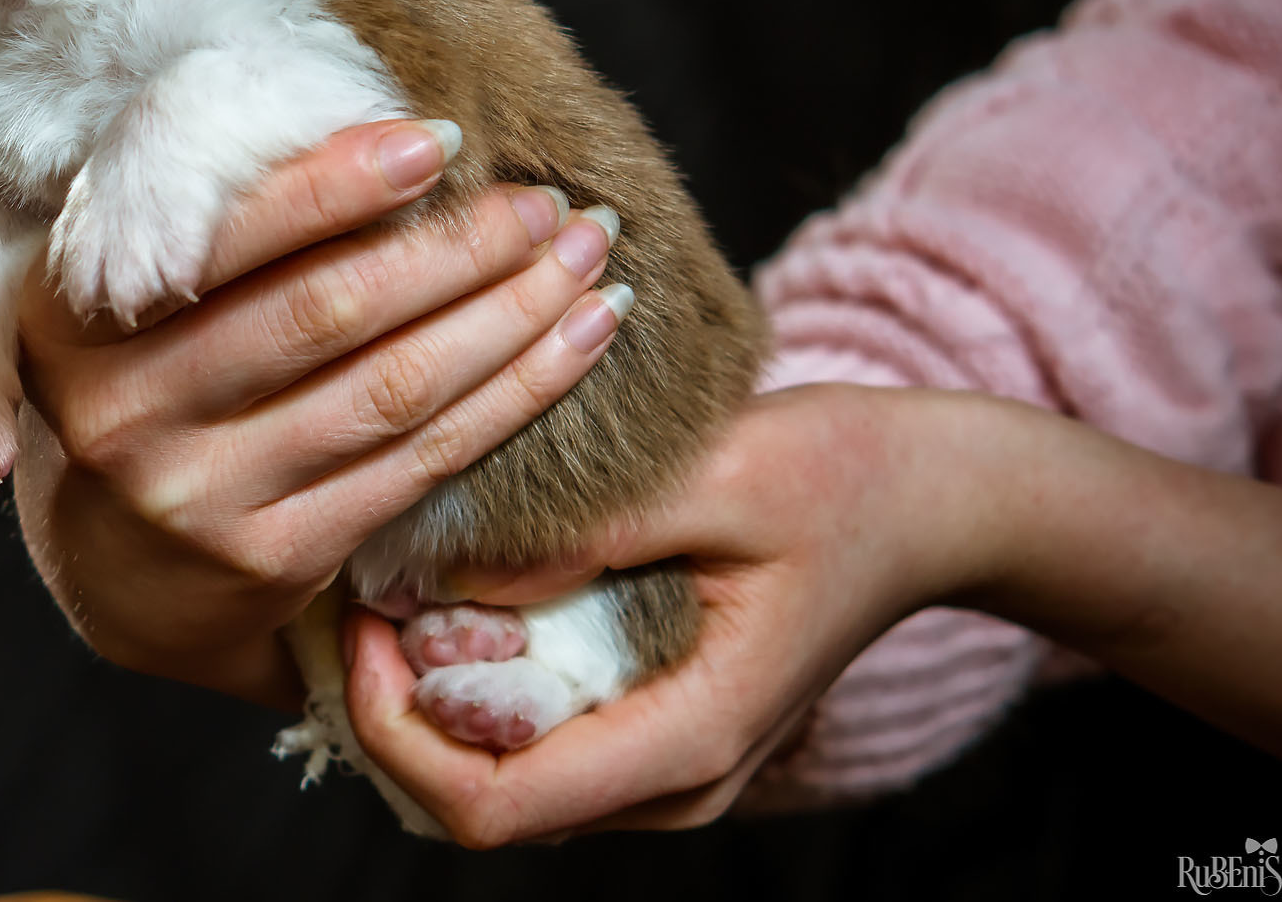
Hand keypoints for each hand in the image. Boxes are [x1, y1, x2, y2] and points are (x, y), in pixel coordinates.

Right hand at [12, 119, 632, 709]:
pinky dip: (512, 394)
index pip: (222, 238)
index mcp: (70, 317)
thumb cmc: (146, 383)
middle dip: (454, 248)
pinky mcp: (271, 560)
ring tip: (584, 257)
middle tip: (543, 202)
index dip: (337, 184)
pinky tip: (576, 340)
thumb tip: (376, 124)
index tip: (440, 138)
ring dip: (508, 316)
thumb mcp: (124, 295)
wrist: (119, 571)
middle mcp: (119, 412)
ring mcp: (197, 496)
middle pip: (323, 312)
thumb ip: (203, 216)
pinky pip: (419, 464)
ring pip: (389, 389)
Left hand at [339, 384, 942, 842]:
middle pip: (472, 807)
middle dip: (386, 715)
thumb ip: (584, 532)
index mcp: (686, 736)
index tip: (362, 620)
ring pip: (492, 784)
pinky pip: (527, 746)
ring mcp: (661, 767)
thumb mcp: (718, 475)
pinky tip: (438, 601)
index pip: (488, 805)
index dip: (392, 730)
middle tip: (349, 596)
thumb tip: (442, 576)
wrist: (932, 498)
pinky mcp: (650, 729)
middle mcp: (669, 782)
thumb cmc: (842, 475)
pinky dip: (465, 692)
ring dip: (420, 705)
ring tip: (381, 591)